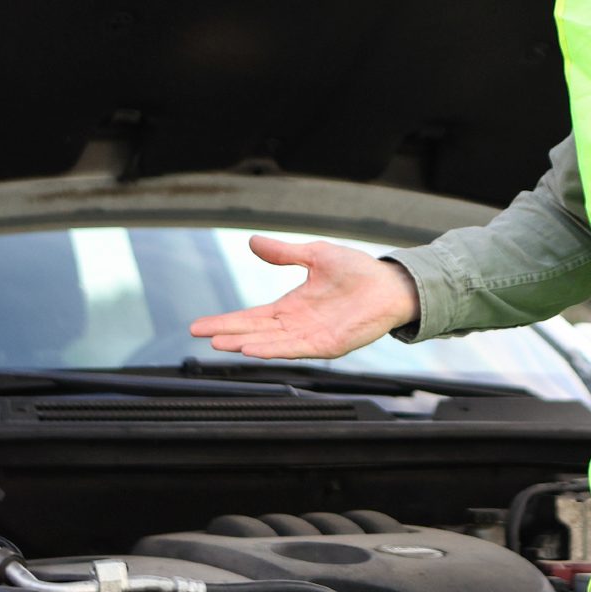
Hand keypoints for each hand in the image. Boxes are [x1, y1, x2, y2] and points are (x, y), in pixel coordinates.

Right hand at [188, 235, 419, 358]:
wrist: (391, 283)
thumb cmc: (358, 271)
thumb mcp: (314, 255)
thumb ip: (284, 253)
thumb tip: (252, 241)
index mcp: (291, 307)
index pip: (251, 317)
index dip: (226, 321)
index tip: (199, 326)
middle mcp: (297, 325)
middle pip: (255, 331)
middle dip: (227, 334)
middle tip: (201, 335)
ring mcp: (311, 337)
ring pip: (271, 343)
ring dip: (247, 344)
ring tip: (222, 344)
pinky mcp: (328, 344)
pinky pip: (296, 349)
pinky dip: (274, 350)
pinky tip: (255, 349)